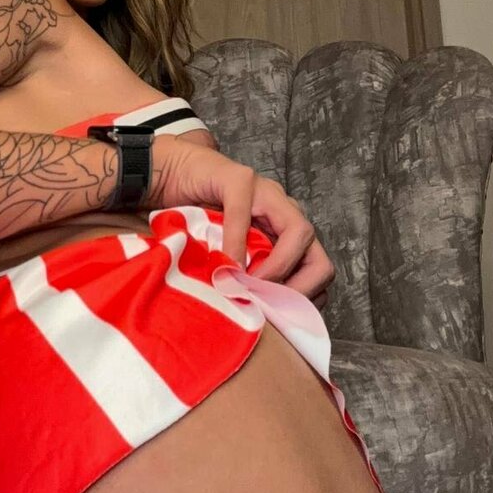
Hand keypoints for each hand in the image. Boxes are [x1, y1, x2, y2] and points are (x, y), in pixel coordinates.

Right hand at [148, 138, 334, 308]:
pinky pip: (245, 215)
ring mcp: (267, 192)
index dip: (305, 299)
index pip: (318, 271)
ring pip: (300, 232)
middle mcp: (285, 211)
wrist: (172, 174)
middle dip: (300, 289)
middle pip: (320, 257)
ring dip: (277, 268)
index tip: (280, 319)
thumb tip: (257, 315)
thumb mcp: (229, 252)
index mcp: (287, 230)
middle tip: (269, 307)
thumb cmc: (198, 216)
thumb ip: (247, 274)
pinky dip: (236, 244)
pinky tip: (223, 262)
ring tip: (250, 286)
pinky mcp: (239, 180)